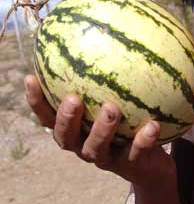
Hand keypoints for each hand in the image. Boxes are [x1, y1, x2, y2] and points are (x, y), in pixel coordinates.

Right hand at [24, 75, 175, 192]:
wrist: (152, 165)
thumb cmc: (128, 124)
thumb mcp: (117, 100)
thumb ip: (108, 78)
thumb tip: (111, 36)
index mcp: (75, 130)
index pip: (48, 117)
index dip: (36, 101)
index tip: (31, 78)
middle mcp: (84, 145)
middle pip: (65, 137)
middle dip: (67, 118)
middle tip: (73, 99)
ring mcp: (106, 159)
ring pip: (97, 148)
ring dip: (102, 129)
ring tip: (111, 109)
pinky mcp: (130, 167)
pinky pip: (136, 153)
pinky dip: (144, 140)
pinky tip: (153, 125)